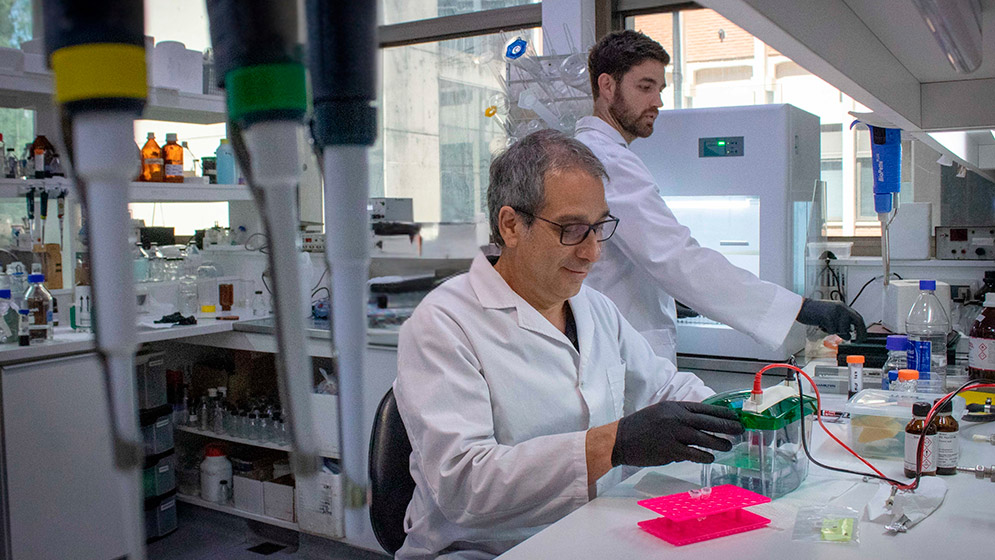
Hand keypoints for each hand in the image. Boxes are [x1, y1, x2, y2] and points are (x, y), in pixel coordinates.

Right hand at [611, 401, 743, 466]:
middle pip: (709, 422)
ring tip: (728, 446)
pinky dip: (705, 456)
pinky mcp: (670, 450)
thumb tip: (702, 423)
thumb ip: (680, 416)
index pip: (705, 409)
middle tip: (740, 430)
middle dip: (727, 427)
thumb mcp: (661, 412)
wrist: (620, 439)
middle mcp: (676, 418)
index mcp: (675, 407)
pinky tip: (711, 458)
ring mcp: (674, 434)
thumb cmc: (641, 426)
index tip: (735, 417)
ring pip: (704, 439)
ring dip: (719, 443)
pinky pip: (694, 454)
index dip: (723, 413)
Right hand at [796, 298, 866, 341]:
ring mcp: (835, 312)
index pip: (858, 317)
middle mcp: (841, 308)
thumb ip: (841, 321)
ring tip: (826, 325)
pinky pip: (832, 330)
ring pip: (843, 329)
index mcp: (842, 306)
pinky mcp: (828, 316)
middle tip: (858, 341)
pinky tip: (821, 324)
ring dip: (835, 331)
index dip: (862, 328)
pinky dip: (826, 330)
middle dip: (860, 333)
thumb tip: (848, 333)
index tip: (863, 337)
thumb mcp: (831, 314)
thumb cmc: (814, 312)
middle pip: (856, 322)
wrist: (801, 307)